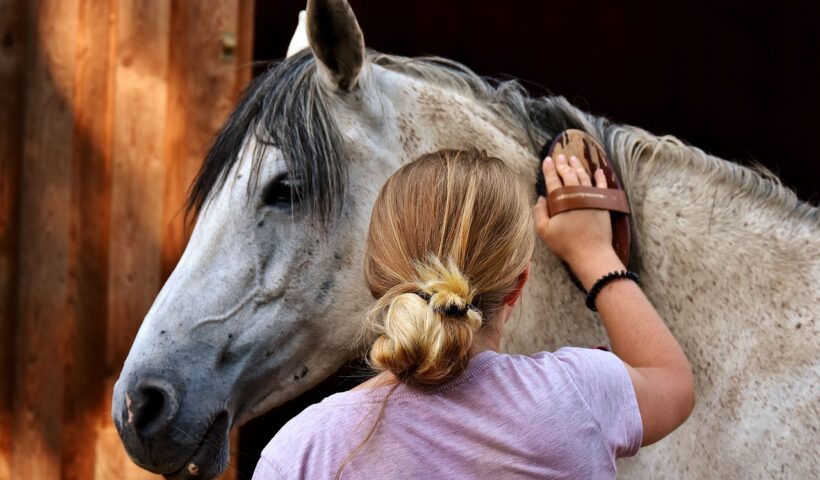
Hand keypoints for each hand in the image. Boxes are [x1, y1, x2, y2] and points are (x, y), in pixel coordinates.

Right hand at [532, 154, 615, 269]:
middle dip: (563, 164)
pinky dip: (600, 177)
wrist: (591, 253)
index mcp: (560, 200)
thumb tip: (540, 198)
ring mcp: (591, 197)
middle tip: (559, 156)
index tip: (547, 159)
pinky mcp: (603, 203)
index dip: (549, 169)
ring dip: (578, 166)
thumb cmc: (566, 244)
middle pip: (568, 174)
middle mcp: (576, 194)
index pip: (553, 180)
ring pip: (584, 176)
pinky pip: (602, 186)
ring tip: (573, 158)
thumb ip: (539, 213)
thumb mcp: (544, 231)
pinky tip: (598, 170)